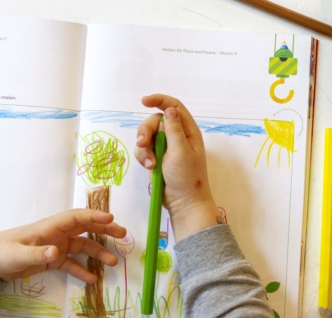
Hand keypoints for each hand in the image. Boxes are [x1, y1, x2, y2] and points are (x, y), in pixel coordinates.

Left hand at [0, 210, 125, 282]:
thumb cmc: (0, 253)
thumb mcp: (16, 254)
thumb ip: (37, 254)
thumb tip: (57, 251)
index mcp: (49, 227)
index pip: (76, 218)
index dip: (94, 216)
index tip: (111, 218)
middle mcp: (57, 235)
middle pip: (86, 228)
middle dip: (105, 229)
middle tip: (122, 234)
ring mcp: (57, 247)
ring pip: (83, 247)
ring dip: (98, 253)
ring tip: (113, 262)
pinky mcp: (54, 260)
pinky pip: (73, 264)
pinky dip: (83, 270)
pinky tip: (93, 279)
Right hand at [134, 94, 218, 240]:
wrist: (183, 202)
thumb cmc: (187, 178)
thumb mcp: (181, 152)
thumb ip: (174, 130)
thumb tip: (169, 110)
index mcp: (188, 131)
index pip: (174, 107)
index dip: (159, 100)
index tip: (144, 101)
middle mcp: (177, 136)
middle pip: (155, 121)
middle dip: (146, 131)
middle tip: (143, 143)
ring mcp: (166, 147)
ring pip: (146, 135)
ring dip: (144, 148)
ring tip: (150, 164)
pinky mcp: (157, 157)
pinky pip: (143, 149)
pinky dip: (143, 157)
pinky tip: (149, 168)